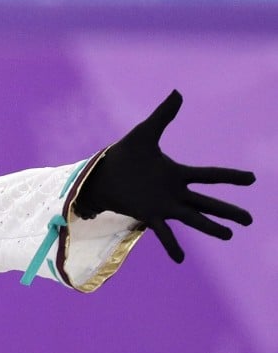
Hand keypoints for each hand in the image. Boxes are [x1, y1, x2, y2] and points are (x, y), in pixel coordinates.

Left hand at [74, 90, 254, 262]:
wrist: (101, 173)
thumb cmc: (123, 154)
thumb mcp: (145, 133)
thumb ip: (163, 115)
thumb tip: (177, 92)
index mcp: (177, 174)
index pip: (210, 176)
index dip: (230, 177)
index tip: (252, 179)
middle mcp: (175, 192)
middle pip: (207, 202)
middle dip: (228, 210)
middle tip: (250, 220)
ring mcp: (163, 205)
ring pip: (193, 218)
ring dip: (210, 227)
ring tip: (229, 235)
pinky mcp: (148, 215)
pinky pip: (164, 233)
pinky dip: (172, 245)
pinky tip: (180, 260)